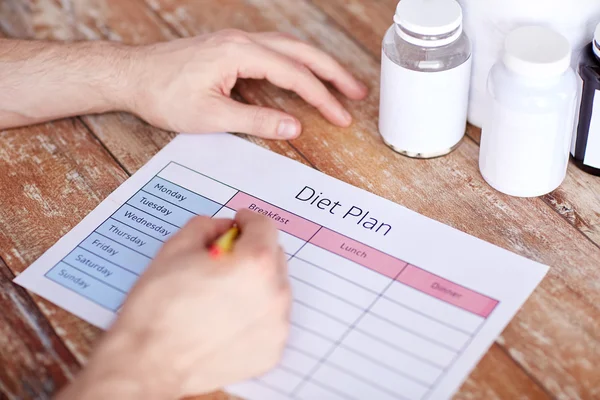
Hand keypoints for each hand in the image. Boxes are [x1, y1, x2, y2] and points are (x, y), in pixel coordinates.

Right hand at [58, 210, 289, 399]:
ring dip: (255, 284)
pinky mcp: (271, 350)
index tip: (237, 224)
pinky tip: (225, 320)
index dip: (246, 220)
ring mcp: (276, 325)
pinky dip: (254, 315)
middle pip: (273, 256)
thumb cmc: (157, 309)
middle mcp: (274, 294)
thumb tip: (223, 228)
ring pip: (274, 289)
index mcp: (255, 263)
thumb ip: (207, 227)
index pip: (264, 225)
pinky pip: (270, 320)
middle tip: (222, 263)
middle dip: (250, 253)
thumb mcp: (175, 249)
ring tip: (221, 296)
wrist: (147, 363)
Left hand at [128, 29, 367, 138]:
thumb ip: (256, 120)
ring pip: (289, 48)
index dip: (322, 98)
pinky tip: (301, 76)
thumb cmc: (163, 94)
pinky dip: (295, 63)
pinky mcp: (229, 48)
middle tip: (357, 91)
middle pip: (301, 52)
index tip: (341, 116)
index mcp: (240, 53)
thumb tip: (294, 125)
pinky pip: (273, 51)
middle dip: (333, 72)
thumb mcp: (211, 116)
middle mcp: (242, 41)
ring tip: (339, 83)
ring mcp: (236, 41)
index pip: (295, 75)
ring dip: (316, 65)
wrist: (131, 76)